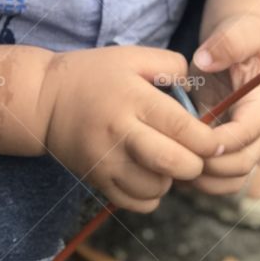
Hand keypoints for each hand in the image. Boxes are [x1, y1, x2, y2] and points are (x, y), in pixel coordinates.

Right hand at [38, 45, 225, 212]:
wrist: (43, 100)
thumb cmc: (93, 75)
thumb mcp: (132, 57)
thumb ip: (171, 65)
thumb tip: (199, 88)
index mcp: (133, 99)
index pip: (181, 128)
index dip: (208, 141)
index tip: (216, 142)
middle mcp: (120, 133)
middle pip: (172, 163)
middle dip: (195, 164)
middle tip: (195, 154)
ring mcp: (106, 161)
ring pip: (156, 188)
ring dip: (172, 179)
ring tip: (167, 161)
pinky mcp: (96, 180)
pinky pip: (136, 203)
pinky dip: (151, 195)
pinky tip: (149, 175)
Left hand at [176, 12, 259, 196]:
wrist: (246, 42)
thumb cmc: (245, 34)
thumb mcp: (240, 29)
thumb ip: (227, 43)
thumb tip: (205, 61)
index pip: (248, 132)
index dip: (221, 140)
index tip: (191, 134)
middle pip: (243, 164)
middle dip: (209, 165)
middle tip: (175, 153)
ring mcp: (248, 141)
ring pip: (234, 179)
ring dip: (206, 180)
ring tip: (174, 166)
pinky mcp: (232, 146)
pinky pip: (223, 178)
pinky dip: (203, 180)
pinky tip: (177, 165)